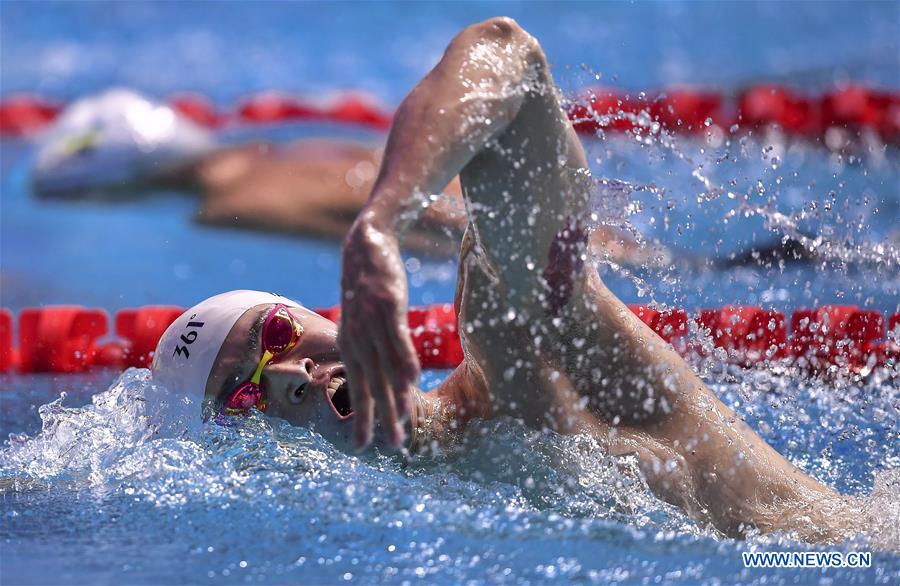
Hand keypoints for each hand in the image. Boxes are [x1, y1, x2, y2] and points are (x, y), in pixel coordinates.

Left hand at [338, 215, 419, 448]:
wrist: (366, 242)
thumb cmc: (368, 283)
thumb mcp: (363, 317)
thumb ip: (370, 343)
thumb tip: (383, 368)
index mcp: (350, 342)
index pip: (357, 386)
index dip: (361, 416)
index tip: (363, 446)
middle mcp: (356, 336)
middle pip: (370, 383)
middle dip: (379, 417)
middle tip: (390, 446)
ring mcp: (370, 320)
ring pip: (384, 366)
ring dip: (394, 397)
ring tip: (402, 423)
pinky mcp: (386, 304)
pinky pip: (397, 338)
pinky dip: (405, 360)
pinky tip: (412, 382)